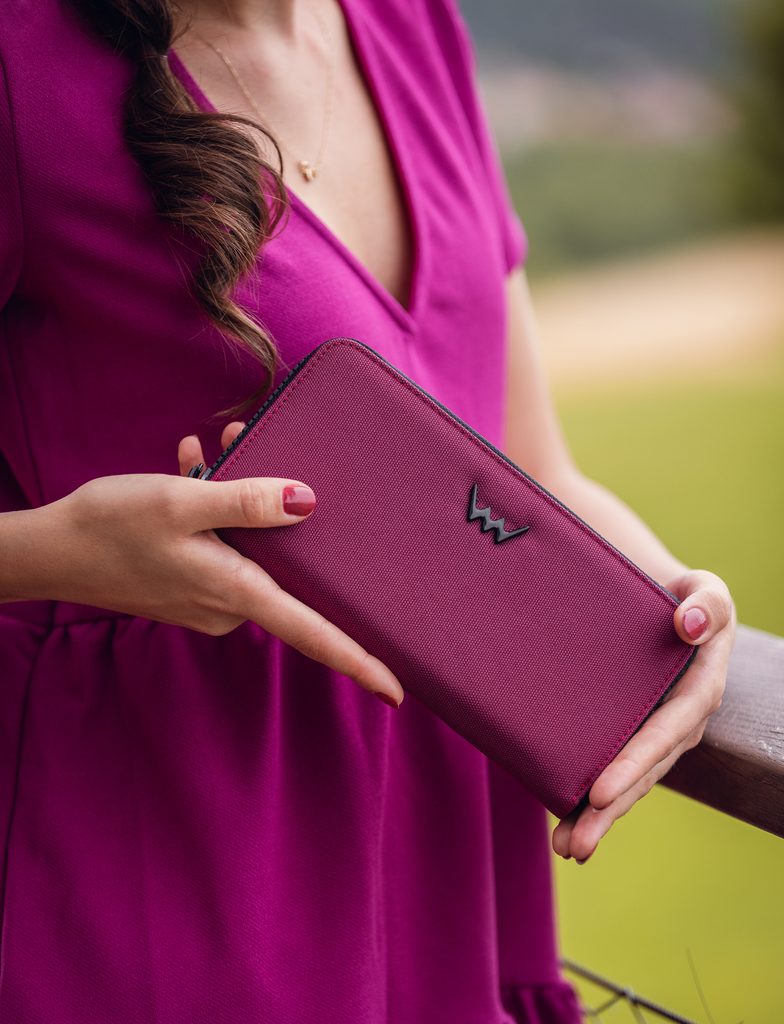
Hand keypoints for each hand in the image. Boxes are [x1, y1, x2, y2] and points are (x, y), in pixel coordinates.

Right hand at [17, 420, 403, 707]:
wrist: (48, 551)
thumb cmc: (110, 527)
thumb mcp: (183, 500)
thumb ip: (247, 500)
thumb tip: (307, 501)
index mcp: (236, 591)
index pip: (312, 634)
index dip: (358, 662)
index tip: (397, 692)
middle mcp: (228, 604)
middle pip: (285, 567)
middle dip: (283, 510)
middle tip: (254, 450)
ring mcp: (207, 597)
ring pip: (250, 546)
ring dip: (240, 496)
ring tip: (216, 447)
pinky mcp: (190, 585)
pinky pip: (223, 546)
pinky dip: (215, 509)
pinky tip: (194, 466)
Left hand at [551, 567, 735, 862]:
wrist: (665, 603)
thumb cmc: (687, 596)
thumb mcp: (705, 591)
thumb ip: (707, 604)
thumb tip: (688, 625)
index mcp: (700, 690)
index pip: (667, 732)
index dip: (635, 763)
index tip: (598, 791)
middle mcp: (680, 721)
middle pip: (645, 771)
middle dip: (611, 809)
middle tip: (576, 842)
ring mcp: (656, 732)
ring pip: (630, 781)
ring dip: (599, 817)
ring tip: (566, 848)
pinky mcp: (634, 735)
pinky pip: (615, 770)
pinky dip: (589, 800)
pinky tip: (563, 828)